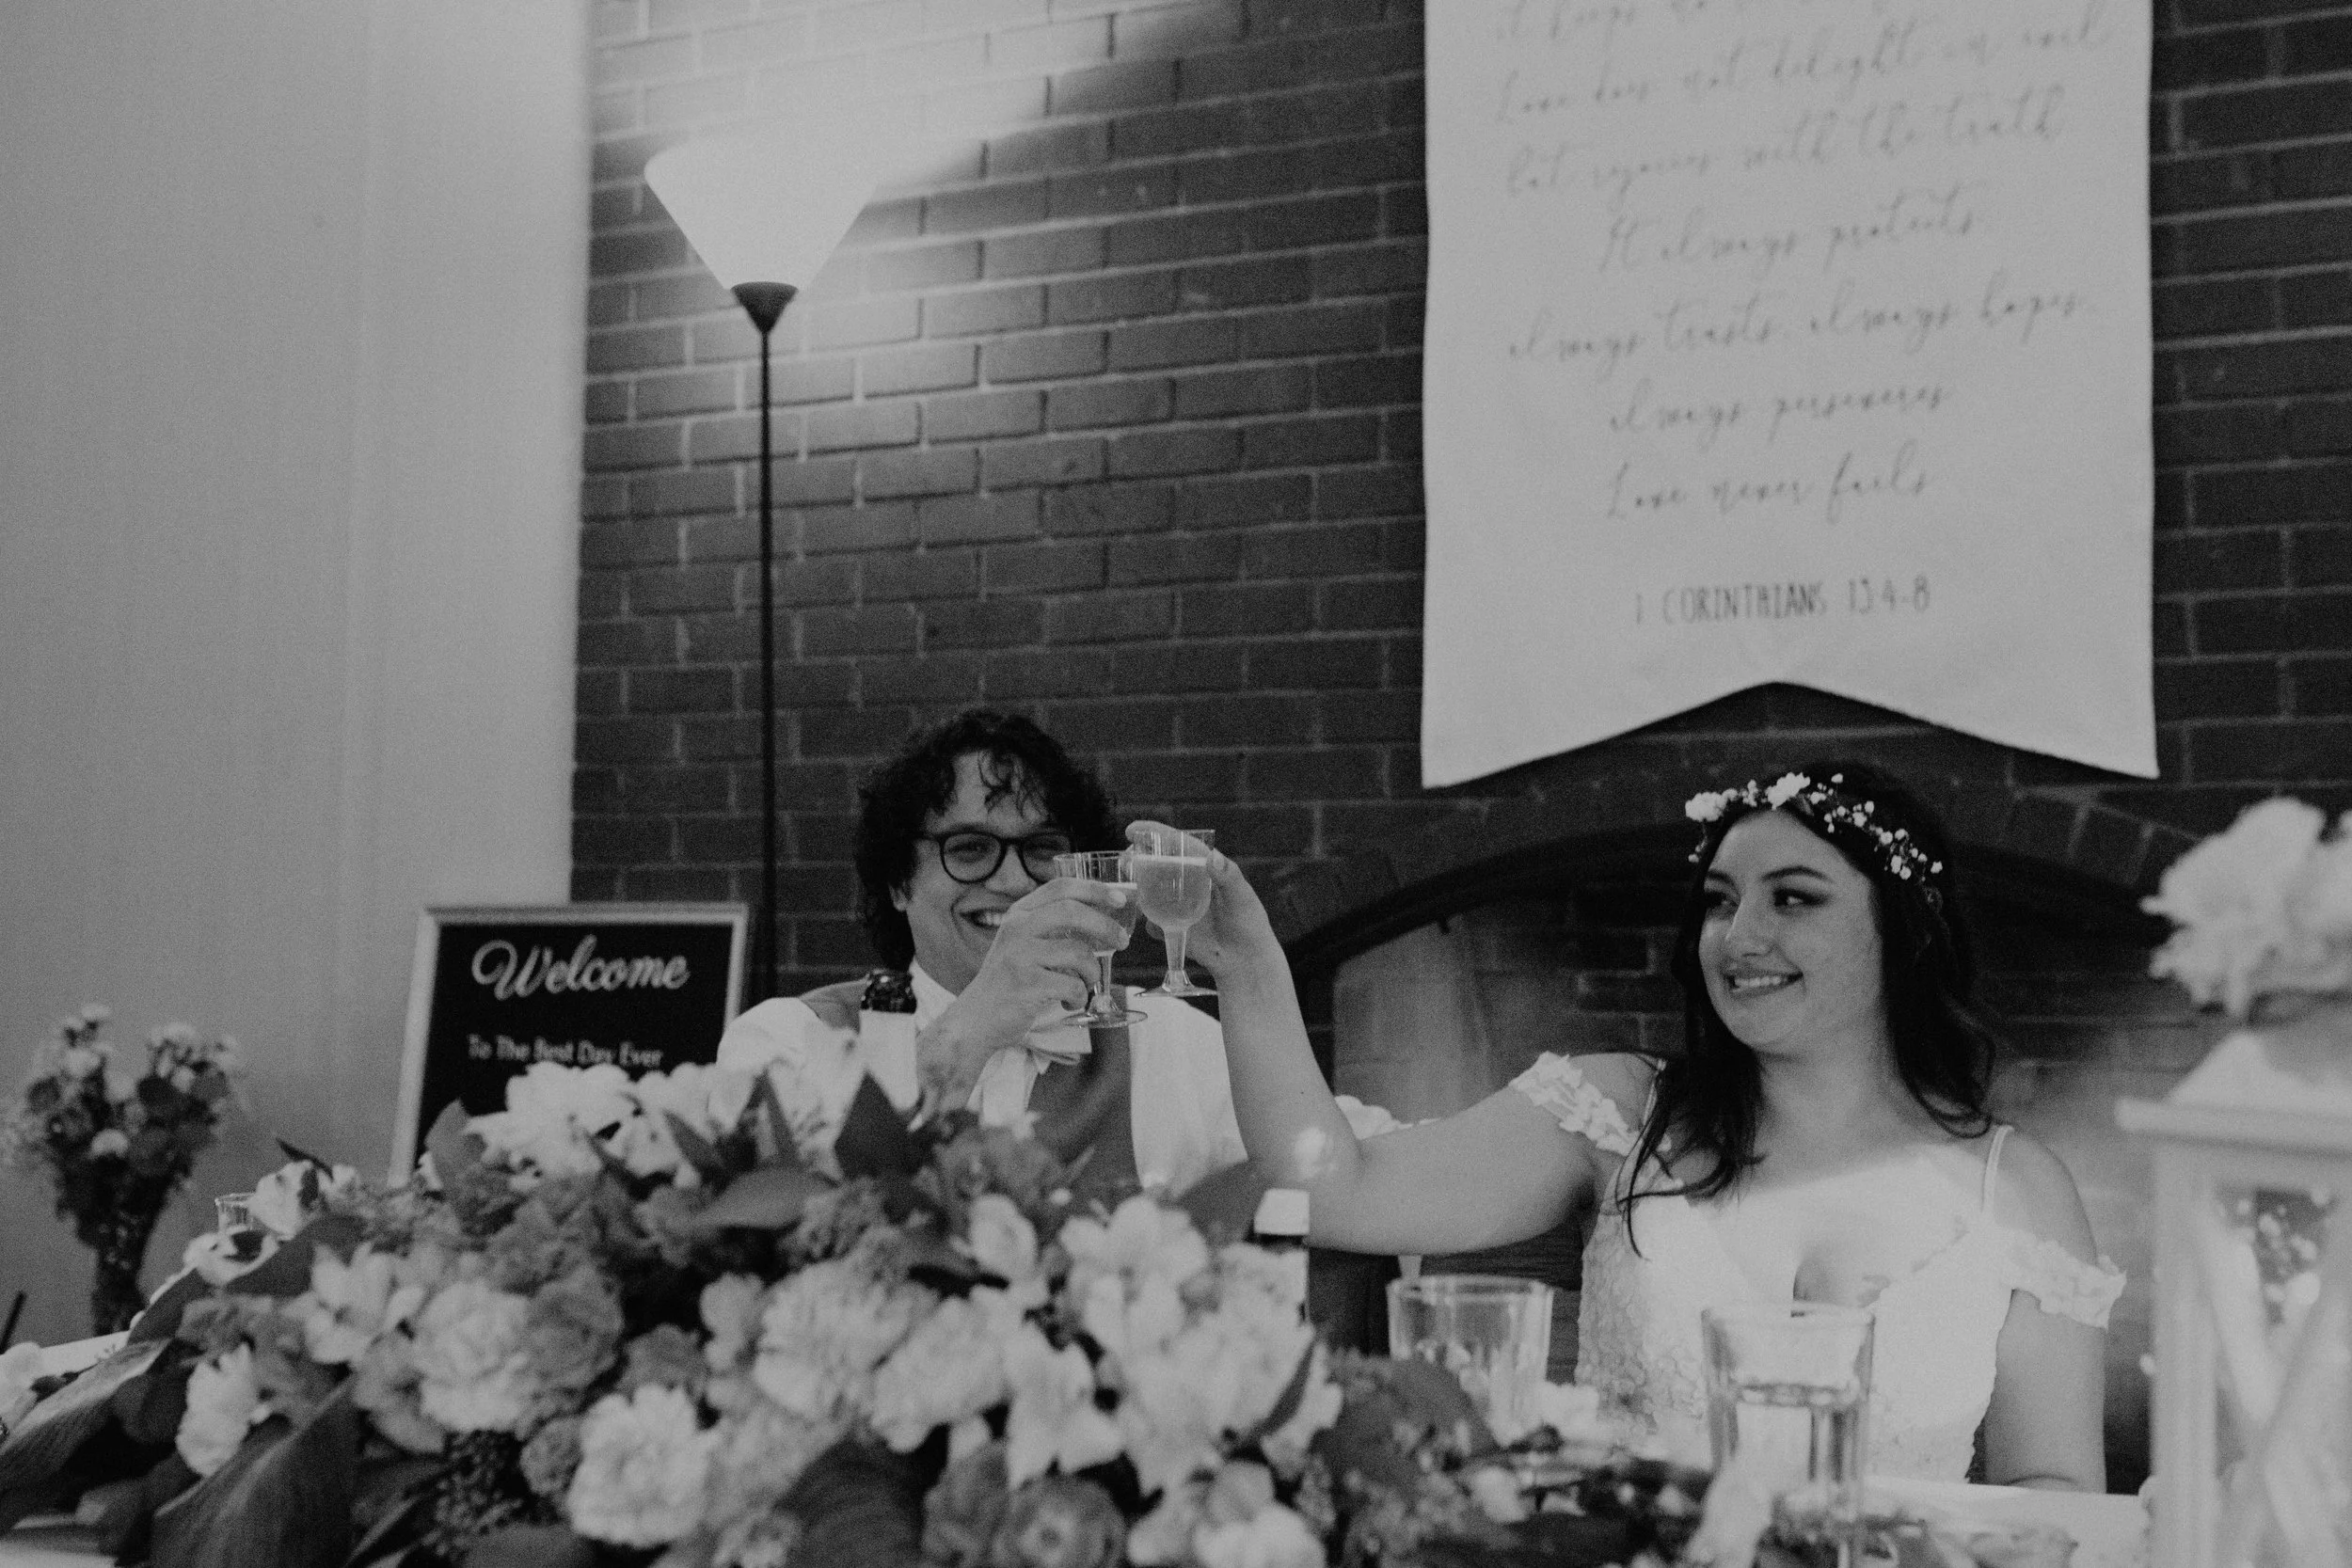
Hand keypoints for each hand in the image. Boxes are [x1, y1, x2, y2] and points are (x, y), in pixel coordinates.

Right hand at [913, 877, 1133, 1115]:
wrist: (977, 1018)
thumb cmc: (1009, 981)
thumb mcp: (1023, 943)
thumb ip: (1051, 927)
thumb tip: (1102, 921)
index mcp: (1019, 914)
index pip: (1061, 888)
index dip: (1094, 889)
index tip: (1119, 899)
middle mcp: (1017, 929)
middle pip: (1072, 911)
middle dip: (1105, 925)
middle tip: (1122, 941)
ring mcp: (1020, 956)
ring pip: (1079, 953)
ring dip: (1093, 973)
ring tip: (1086, 984)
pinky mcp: (1027, 985)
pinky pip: (1073, 986)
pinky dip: (1080, 998)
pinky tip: (1069, 1003)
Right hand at [1124, 821, 1279, 977]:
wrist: (1246, 961)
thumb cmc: (1249, 924)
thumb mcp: (1242, 898)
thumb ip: (1229, 877)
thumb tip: (1212, 856)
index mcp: (1204, 869)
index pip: (1177, 845)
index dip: (1155, 834)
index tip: (1132, 830)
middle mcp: (1188, 884)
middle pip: (1158, 866)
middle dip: (1137, 860)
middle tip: (1124, 861)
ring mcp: (1178, 906)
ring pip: (1150, 893)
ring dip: (1135, 890)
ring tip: (1126, 891)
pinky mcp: (1174, 929)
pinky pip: (1153, 924)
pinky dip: (1148, 923)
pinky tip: (1149, 926)